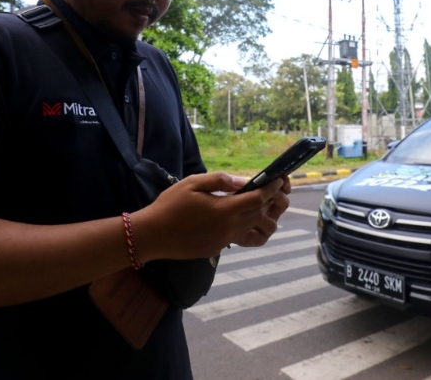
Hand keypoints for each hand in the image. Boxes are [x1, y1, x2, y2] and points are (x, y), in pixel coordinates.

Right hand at [132, 172, 288, 260]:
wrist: (153, 235)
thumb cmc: (170, 205)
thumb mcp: (193, 183)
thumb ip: (220, 180)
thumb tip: (242, 181)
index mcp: (224, 210)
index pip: (258, 199)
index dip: (270, 189)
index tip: (277, 180)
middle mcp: (229, 228)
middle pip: (260, 215)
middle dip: (268, 202)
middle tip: (268, 190)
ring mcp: (224, 241)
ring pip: (253, 230)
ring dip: (260, 218)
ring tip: (255, 206)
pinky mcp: (217, 249)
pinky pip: (239, 238)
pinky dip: (245, 228)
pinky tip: (236, 218)